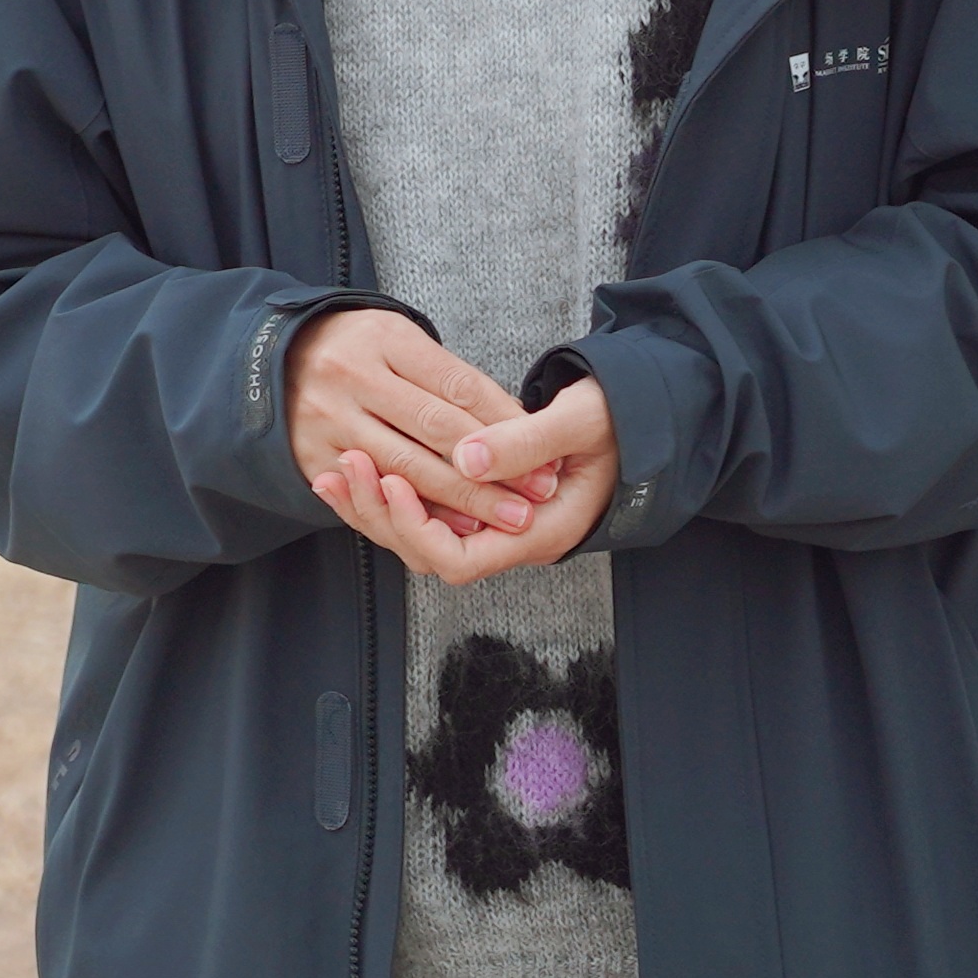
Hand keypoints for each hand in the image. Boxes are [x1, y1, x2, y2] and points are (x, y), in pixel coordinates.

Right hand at [287, 309, 540, 535]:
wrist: (271, 361)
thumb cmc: (357, 350)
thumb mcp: (401, 341)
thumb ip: (451, 380)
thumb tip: (515, 422)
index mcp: (384, 338)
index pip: (458, 386)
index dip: (506, 424)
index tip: (542, 454)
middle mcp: (353, 377)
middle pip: (437, 431)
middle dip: (493, 470)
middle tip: (536, 498)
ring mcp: (330, 419)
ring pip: (409, 469)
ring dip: (464, 500)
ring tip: (506, 519)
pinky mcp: (315, 457)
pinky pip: (375, 492)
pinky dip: (417, 512)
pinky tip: (453, 527)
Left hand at [316, 376, 618, 585]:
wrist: (639, 417)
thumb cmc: (617, 420)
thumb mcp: (578, 423)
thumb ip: (523, 443)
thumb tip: (465, 460)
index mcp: (539, 532)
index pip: (460, 560)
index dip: (417, 527)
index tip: (391, 480)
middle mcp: (513, 540)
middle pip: (428, 554)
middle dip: (382, 516)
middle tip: (348, 466)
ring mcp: (496, 525)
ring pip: (421, 535)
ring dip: (376, 506)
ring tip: (338, 468)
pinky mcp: (482, 504)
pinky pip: (427, 512)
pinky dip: (391, 494)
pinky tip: (359, 467)